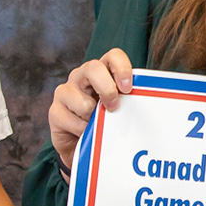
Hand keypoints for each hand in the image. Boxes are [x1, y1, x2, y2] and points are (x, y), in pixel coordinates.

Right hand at [48, 48, 134, 168]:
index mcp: (103, 71)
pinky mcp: (54, 111)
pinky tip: (84, 133)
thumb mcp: (121, 110)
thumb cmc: (107, 123)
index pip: (112, 56)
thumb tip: (150, 104)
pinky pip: (69, 118)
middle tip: (115, 106)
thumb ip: (130, 102)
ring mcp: (66, 92)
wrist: (84, 148)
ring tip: (96, 124)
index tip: (128, 88)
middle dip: (106, 88)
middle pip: (93, 68)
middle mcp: (82, 77)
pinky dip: (81, 130)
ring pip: (80, 100)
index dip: (121, 68)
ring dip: (93, 117)